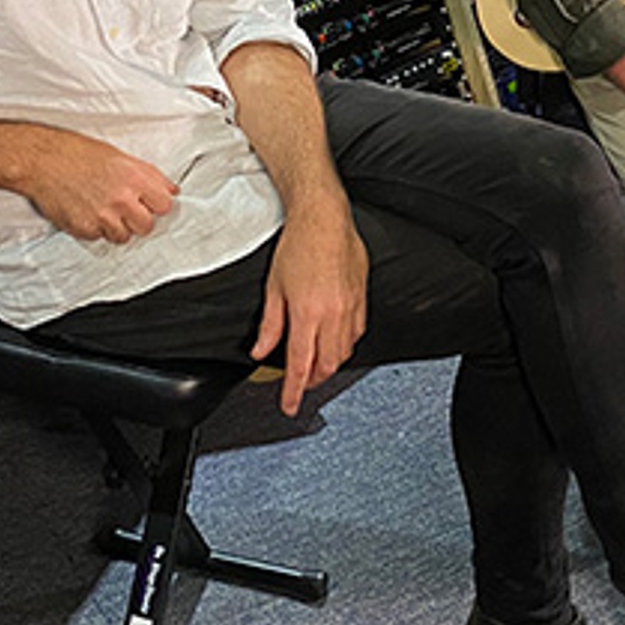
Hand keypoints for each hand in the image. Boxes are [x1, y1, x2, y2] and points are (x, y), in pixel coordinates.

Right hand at [9, 130, 180, 242]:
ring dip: (117, 228)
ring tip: (103, 209)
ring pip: (123, 237)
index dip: (156, 205)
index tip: (149, 203)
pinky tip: (87, 211)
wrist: (42, 160)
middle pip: (146, 226)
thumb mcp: (120, 156)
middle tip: (125, 209)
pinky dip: (95, 229)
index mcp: (134, 178)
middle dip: (138, 220)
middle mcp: (121, 199)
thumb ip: (149, 175)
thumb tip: (171, 190)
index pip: (164, 206)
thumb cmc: (78, 153)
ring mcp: (102, 216)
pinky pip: (99, 238)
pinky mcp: (85, 229)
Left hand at [250, 202, 367, 413]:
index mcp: (308, 313)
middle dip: (313, 380)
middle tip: (300, 384)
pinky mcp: (362, 298)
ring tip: (316, 365)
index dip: (294, 390)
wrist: (324, 219)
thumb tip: (262, 350)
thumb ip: (270, 325)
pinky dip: (345, 345)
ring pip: (344, 352)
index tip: (289, 404)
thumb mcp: (274, 288)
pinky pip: (357, 333)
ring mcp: (351, 307)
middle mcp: (333, 314)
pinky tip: (335, 342)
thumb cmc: (298, 246)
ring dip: (329, 365)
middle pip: (326, 364)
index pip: (301, 365)